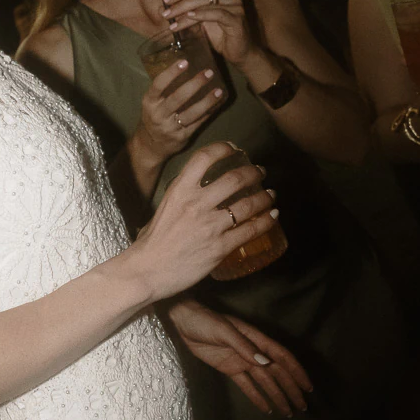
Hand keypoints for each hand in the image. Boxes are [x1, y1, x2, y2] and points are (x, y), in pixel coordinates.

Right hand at [127, 143, 277, 302]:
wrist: (147, 271)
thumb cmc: (151, 242)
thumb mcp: (164, 208)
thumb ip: (182, 197)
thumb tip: (198, 192)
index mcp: (179, 190)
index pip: (204, 158)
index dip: (223, 149)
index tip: (235, 149)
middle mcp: (196, 203)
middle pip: (234, 178)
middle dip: (253, 173)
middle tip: (260, 172)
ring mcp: (210, 225)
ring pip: (248, 204)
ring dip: (264, 197)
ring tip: (271, 194)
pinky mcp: (220, 247)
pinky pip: (250, 230)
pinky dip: (266, 221)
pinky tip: (273, 216)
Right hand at [137, 59, 225, 160]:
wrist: (150, 145)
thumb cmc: (153, 117)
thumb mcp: (152, 103)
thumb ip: (164, 90)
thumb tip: (186, 68)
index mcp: (149, 102)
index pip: (159, 84)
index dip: (171, 72)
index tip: (185, 62)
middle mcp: (158, 115)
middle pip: (178, 98)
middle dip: (195, 84)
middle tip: (208, 72)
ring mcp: (170, 127)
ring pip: (191, 113)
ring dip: (207, 101)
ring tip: (218, 90)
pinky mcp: (182, 137)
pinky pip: (198, 123)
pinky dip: (208, 113)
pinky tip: (217, 104)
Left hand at [162, 0, 253, 65]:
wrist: (239, 53)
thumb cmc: (220, 35)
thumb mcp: (198, 21)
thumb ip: (183, 12)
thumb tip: (160, 8)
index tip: (165, 1)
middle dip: (180, 3)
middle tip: (166, 13)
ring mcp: (236, 5)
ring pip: (206, 3)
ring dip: (186, 12)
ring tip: (172, 22)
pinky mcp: (238, 18)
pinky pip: (217, 13)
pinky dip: (202, 14)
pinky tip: (190, 17)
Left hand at [164, 297, 311, 416]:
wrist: (184, 321)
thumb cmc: (205, 321)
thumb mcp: (224, 331)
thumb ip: (244, 347)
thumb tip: (266, 363)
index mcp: (256, 339)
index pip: (282, 357)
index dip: (296, 372)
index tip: (307, 387)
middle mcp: (253, 352)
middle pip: (277, 373)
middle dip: (291, 389)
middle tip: (302, 407)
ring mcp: (241, 361)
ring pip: (264, 382)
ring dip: (277, 396)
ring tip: (288, 412)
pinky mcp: (229, 368)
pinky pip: (247, 385)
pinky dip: (257, 397)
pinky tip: (267, 410)